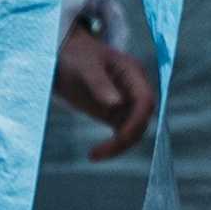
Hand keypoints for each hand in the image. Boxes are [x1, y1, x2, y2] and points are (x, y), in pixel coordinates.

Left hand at [53, 22, 156, 159]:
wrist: (65, 55)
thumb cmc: (76, 55)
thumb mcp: (85, 66)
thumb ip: (100, 83)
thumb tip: (117, 103)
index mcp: (133, 73)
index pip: (145, 101)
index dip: (137, 121)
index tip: (119, 138)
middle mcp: (135, 89)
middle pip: (142, 119)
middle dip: (126, 138)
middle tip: (99, 153)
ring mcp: (127, 102)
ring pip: (134, 130)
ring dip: (118, 146)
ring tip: (94, 155)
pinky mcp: (117, 114)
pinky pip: (122, 133)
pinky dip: (113, 146)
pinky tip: (96, 154)